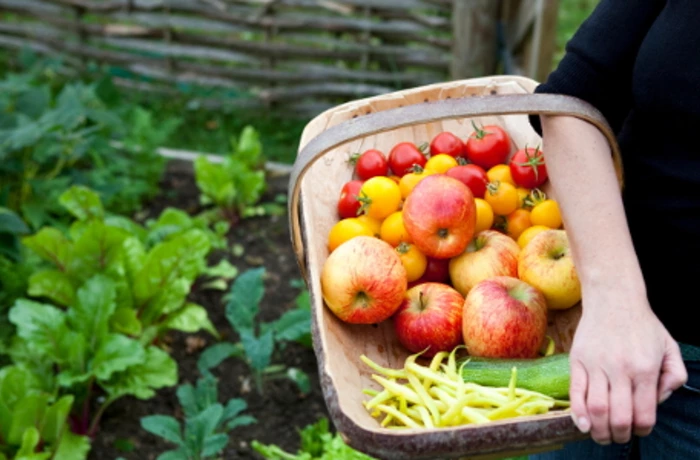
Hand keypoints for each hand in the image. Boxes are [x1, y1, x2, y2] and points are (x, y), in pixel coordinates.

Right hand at [568, 288, 686, 444]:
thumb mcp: (670, 347)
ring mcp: (596, 365)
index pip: (644, 414)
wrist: (613, 298)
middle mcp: (620, 369)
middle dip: (620, 435)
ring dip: (599, 430)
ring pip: (596, 409)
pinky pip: (576, 392)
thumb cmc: (642, 324)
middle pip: (619, 417)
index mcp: (645, 369)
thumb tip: (660, 399)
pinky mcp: (578, 360)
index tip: (639, 429)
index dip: (642, 430)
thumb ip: (675, 376)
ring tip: (602, 434)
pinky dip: (578, 413)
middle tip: (620, 436)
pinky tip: (583, 424)